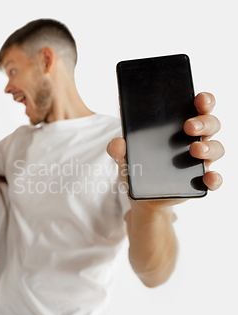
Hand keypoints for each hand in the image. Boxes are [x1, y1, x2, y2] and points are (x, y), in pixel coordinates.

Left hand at [107, 92, 224, 210]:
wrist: (141, 197)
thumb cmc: (138, 168)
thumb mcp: (124, 156)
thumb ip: (118, 148)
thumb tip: (117, 143)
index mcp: (179, 127)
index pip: (198, 108)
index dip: (204, 101)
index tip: (199, 98)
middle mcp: (194, 141)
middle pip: (211, 125)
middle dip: (204, 122)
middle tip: (189, 126)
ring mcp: (199, 162)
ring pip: (216, 149)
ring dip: (209, 147)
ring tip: (195, 149)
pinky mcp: (199, 182)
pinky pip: (214, 180)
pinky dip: (215, 178)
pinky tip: (209, 177)